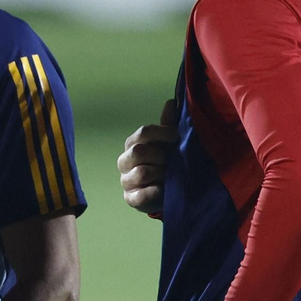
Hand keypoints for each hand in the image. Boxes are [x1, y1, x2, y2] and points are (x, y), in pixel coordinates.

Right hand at [118, 100, 177, 214]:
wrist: (165, 192)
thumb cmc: (164, 163)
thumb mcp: (168, 144)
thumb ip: (167, 125)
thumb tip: (171, 101)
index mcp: (133, 144)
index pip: (142, 133)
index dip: (161, 133)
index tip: (176, 137)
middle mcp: (124, 161)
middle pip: (138, 151)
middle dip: (160, 156)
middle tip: (170, 162)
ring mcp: (125, 181)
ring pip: (141, 172)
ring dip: (161, 174)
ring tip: (169, 177)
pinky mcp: (130, 199)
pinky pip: (141, 195)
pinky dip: (154, 192)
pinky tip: (163, 189)